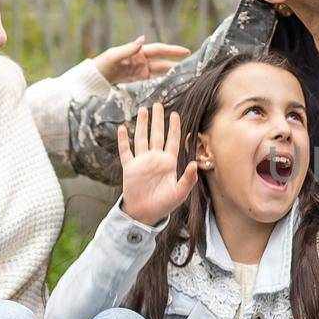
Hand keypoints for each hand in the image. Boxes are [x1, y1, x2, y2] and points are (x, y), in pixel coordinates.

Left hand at [92, 36, 190, 84]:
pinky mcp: (139, 84)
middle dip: (177, 64)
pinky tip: (171, 90)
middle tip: (192, 68)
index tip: (187, 52)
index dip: (173, 51)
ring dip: (172, 77)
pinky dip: (162, 86)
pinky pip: (154, 85)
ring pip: (161, 75)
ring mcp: (142, 74)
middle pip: (164, 63)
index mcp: (140, 53)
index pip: (160, 50)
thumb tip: (143, 38)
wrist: (95, 80)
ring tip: (186, 80)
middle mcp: (143, 63)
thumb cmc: (103, 64)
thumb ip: (129, 49)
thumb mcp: (115, 56)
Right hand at [117, 102, 197, 226]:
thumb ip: (188, 179)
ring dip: (142, 125)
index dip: (174, 128)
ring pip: (141, 138)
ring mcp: (142, 162)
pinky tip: (122, 128)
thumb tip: (195, 164)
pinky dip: (123, 140)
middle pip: (157, 135)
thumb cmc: (164, 204)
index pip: (172, 140)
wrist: (145, 213)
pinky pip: (125, 151)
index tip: (175, 114)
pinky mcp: (129, 167)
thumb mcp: (180, 193)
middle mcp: (155, 159)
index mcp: (169, 163)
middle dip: (157, 120)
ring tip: (142, 110)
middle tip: (158, 104)